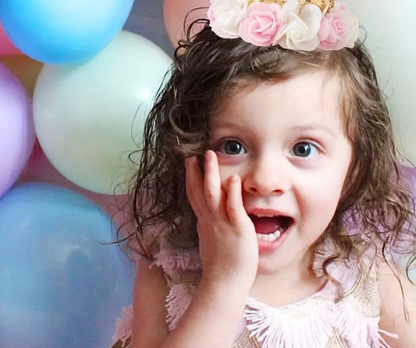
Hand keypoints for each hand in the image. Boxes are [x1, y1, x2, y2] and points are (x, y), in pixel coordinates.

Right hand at [185, 150, 257, 295]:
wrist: (224, 284)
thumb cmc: (219, 265)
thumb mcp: (208, 239)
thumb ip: (207, 225)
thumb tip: (204, 217)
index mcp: (204, 221)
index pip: (194, 195)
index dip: (191, 178)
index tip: (189, 162)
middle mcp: (210, 219)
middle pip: (199, 191)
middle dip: (197, 171)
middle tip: (194, 153)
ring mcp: (222, 223)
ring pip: (213, 194)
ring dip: (211, 174)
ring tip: (211, 156)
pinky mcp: (238, 229)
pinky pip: (233, 208)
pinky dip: (232, 193)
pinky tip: (233, 178)